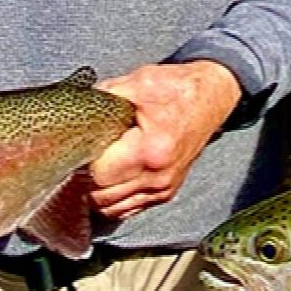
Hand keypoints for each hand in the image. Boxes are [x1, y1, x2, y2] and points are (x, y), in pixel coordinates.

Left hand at [90, 61, 242, 220]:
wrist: (211, 97)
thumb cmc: (178, 89)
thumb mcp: (140, 81)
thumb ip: (106, 95)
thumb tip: (79, 108)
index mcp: (151, 150)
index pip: (99, 176)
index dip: (83, 160)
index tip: (82, 145)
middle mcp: (159, 177)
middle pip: (102, 198)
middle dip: (86, 179)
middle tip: (84, 154)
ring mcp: (164, 189)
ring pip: (112, 209)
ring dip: (98, 192)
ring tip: (96, 166)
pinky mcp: (166, 193)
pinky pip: (128, 209)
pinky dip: (113, 199)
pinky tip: (111, 177)